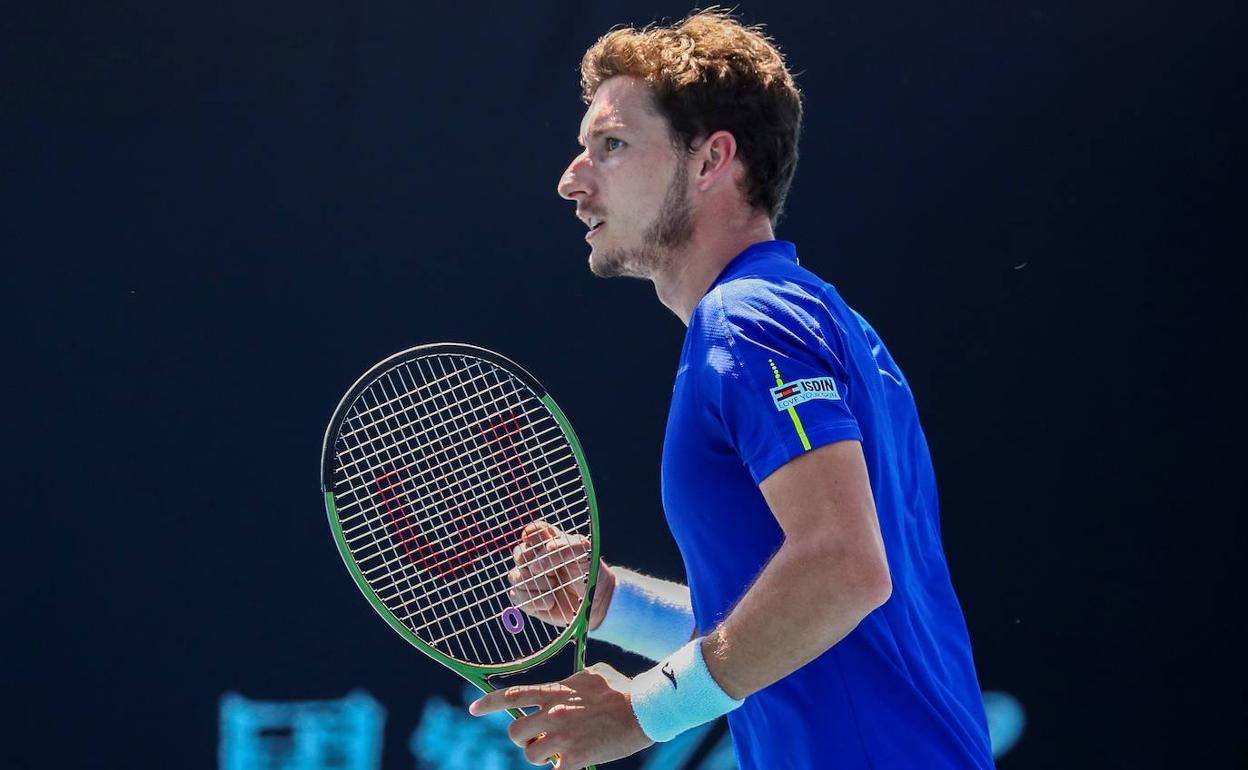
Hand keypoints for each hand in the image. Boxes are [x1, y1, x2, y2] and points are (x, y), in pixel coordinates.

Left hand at [469, 663, 652, 768]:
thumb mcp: (593, 674)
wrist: (644, 709)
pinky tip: (573, 762)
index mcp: (555, 692)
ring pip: (530, 754)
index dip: (489, 703)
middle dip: (524, 737)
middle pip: (515, 732)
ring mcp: (561, 737)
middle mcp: (552, 713)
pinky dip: (559, 769)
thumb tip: (566, 687)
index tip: (473, 709)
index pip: (512, 696)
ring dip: (541, 755)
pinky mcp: (574, 758)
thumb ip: (572, 682)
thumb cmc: (622, 689)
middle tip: (540, 737)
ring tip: (559, 751)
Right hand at [508, 521, 615, 629]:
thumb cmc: (591, 572)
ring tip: (554, 586)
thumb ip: (563, 547)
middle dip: (533, 563)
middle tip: (552, 571)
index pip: (533, 531)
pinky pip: (517, 596)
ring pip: (515, 576)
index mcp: (549, 541)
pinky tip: (550, 602)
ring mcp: (530, 578)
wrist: (596, 602)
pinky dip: (534, 600)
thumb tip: (541, 557)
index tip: (546, 547)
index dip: (534, 536)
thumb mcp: (584, 552)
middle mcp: (536, 558)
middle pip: (519, 553)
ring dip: (536, 583)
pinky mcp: (527, 598)